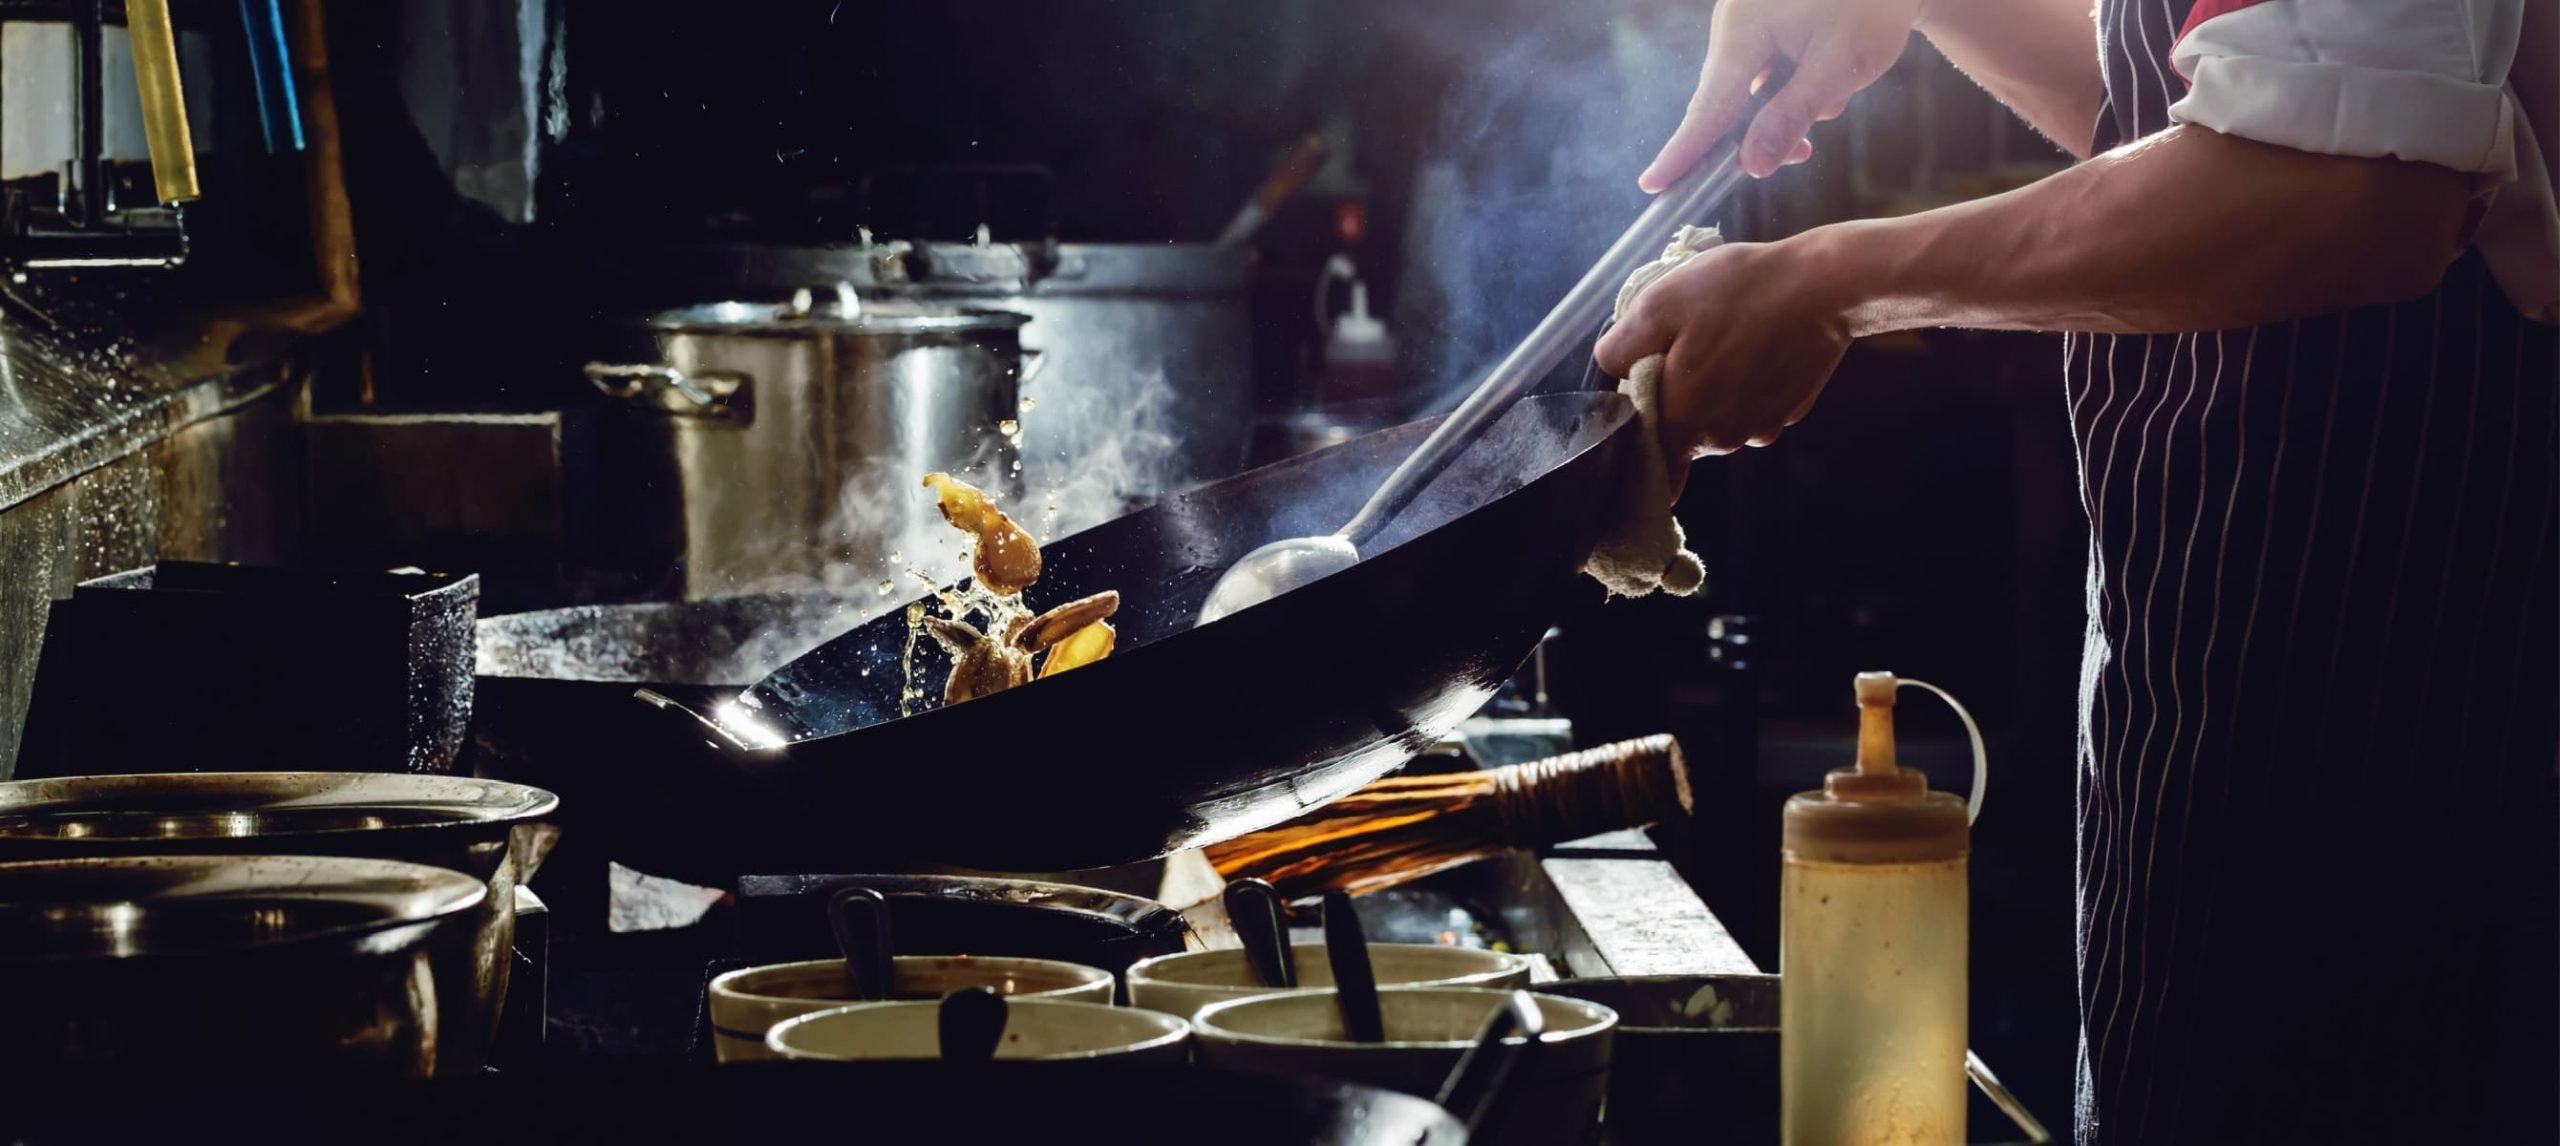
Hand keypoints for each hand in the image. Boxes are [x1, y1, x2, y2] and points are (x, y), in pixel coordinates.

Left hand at [1593, 241, 1851, 496]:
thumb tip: (1611, 370)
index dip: (1639, 435)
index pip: (1649, 461)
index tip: (1642, 402)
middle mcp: (1722, 439)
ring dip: (1714, 390)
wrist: (1825, 287)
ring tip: (1726, 338)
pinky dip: (1748, 385)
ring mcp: (1762, 427)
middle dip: (1677, 396)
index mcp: (1684, 422)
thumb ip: (1622, 348)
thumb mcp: (1660, 305)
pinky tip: (1757, 346)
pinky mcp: (1790, 411)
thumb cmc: (1738, 293)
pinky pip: (1752, 406)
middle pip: (1682, 431)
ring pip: (1718, 418)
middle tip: (1687, 343)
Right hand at [1639, 0, 1928, 188]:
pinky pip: (1761, 76)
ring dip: (1788, 107)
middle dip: (1767, 129)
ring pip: (1750, 94)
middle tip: (1803, 150)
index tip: (1653, 185)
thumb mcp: (1837, 68)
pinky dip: (1790, 89)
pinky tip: (1824, 80)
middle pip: (1729, 102)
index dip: (1684, 150)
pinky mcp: (1759, 27)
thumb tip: (1750, 166)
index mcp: (1743, 28)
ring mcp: (1744, 24)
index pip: (1709, 105)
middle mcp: (1733, 24)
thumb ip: (1790, 117)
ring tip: (1835, 89)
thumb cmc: (1871, 8)